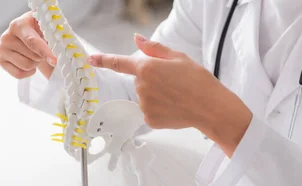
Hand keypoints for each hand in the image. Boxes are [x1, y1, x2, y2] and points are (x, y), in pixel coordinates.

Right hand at [0, 11, 57, 78]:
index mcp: (19, 25)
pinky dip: (28, 72)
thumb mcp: (47, 28)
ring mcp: (2, 49)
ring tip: (35, 54)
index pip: (32, 41)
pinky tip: (29, 61)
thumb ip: (53, 38)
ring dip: (35, 63)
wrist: (31, 32)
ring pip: (26, 66)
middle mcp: (6, 36)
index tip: (54, 61)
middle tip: (43, 50)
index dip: (45, 52)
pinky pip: (19, 74)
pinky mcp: (0, 60)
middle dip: (42, 56)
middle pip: (32, 56)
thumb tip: (55, 58)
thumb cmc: (40, 30)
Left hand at [88, 34, 252, 155]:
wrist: (210, 108)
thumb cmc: (198, 81)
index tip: (91, 60)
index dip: (103, 60)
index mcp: (147, 67)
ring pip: (144, 96)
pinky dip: (159, 109)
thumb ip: (154, 48)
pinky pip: (149, 111)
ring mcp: (144, 105)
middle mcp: (142, 86)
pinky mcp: (149, 119)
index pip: (119, 63)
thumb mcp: (179, 57)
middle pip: (139, 81)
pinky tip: (174, 107)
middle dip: (152, 80)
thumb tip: (137, 38)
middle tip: (174, 82)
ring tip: (177, 96)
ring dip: (156, 95)